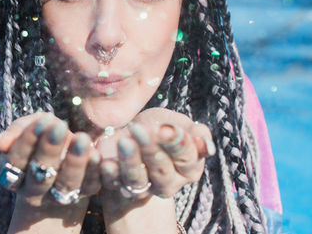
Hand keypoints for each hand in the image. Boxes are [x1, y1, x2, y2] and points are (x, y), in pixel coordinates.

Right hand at [0, 113, 100, 232]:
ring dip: (74, 162)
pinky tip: (96, 153)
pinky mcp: (85, 194)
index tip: (41, 121)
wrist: (65, 162)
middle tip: (60, 127)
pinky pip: (90, 185)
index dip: (27, 142)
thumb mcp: (29, 128)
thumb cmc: (42, 138)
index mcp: (14, 175)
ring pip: (66, 184)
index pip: (15, 161)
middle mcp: (34, 191)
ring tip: (82, 139)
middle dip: (49, 150)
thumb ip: (17, 130)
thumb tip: (0, 142)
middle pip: (40, 176)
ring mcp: (60, 196)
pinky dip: (94, 170)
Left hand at [95, 108, 214, 232]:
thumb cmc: (156, 126)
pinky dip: (110, 174)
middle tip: (139, 130)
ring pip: (138, 180)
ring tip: (124, 142)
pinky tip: (106, 162)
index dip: (176, 144)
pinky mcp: (119, 187)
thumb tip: (205, 144)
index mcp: (189, 168)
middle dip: (151, 149)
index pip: (187, 158)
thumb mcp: (176, 122)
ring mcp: (144, 189)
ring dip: (130, 162)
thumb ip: (194, 133)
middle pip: (162, 170)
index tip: (166, 128)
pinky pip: (114, 183)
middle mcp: (169, 183)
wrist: (129, 136)